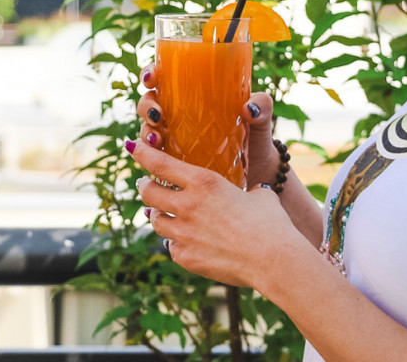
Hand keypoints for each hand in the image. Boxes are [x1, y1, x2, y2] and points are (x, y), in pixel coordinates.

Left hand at [128, 137, 308, 289]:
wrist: (273, 260)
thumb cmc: (271, 224)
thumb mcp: (259, 196)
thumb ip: (247, 191)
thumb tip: (253, 193)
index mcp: (204, 183)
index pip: (160, 163)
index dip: (142, 153)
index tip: (132, 146)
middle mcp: (187, 206)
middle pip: (148, 192)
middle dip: (144, 186)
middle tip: (146, 184)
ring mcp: (183, 234)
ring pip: (155, 220)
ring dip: (157, 213)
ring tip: (163, 212)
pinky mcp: (186, 257)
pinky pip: (171, 247)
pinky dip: (176, 242)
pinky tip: (185, 241)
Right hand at [136, 63, 280, 185]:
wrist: (261, 171)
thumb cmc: (256, 135)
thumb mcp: (260, 117)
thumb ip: (261, 106)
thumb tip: (249, 107)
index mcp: (194, 94)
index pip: (166, 78)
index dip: (151, 74)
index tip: (151, 78)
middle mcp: (180, 114)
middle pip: (150, 102)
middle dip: (147, 106)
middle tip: (158, 114)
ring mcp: (176, 137)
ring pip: (148, 128)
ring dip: (146, 131)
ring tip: (157, 138)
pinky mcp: (177, 161)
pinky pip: (155, 157)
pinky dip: (150, 155)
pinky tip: (156, 155)